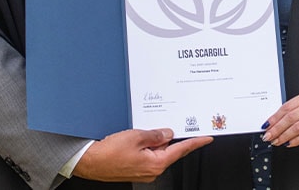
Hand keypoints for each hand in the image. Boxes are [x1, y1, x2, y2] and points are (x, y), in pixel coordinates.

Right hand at [73, 128, 211, 181]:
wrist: (91, 162)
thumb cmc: (109, 153)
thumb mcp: (135, 136)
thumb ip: (155, 134)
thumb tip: (168, 133)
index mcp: (156, 163)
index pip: (181, 150)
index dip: (195, 142)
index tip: (207, 138)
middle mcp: (152, 171)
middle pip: (169, 151)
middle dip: (170, 138)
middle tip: (169, 126)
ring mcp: (144, 172)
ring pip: (158, 153)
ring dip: (155, 142)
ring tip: (143, 133)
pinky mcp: (136, 171)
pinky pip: (148, 156)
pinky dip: (147, 147)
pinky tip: (138, 140)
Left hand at [260, 89, 298, 148]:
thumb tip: (277, 121)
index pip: (288, 105)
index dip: (275, 116)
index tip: (267, 124)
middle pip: (291, 116)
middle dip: (276, 127)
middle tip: (268, 135)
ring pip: (297, 126)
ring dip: (284, 135)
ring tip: (276, 141)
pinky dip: (295, 140)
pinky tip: (289, 143)